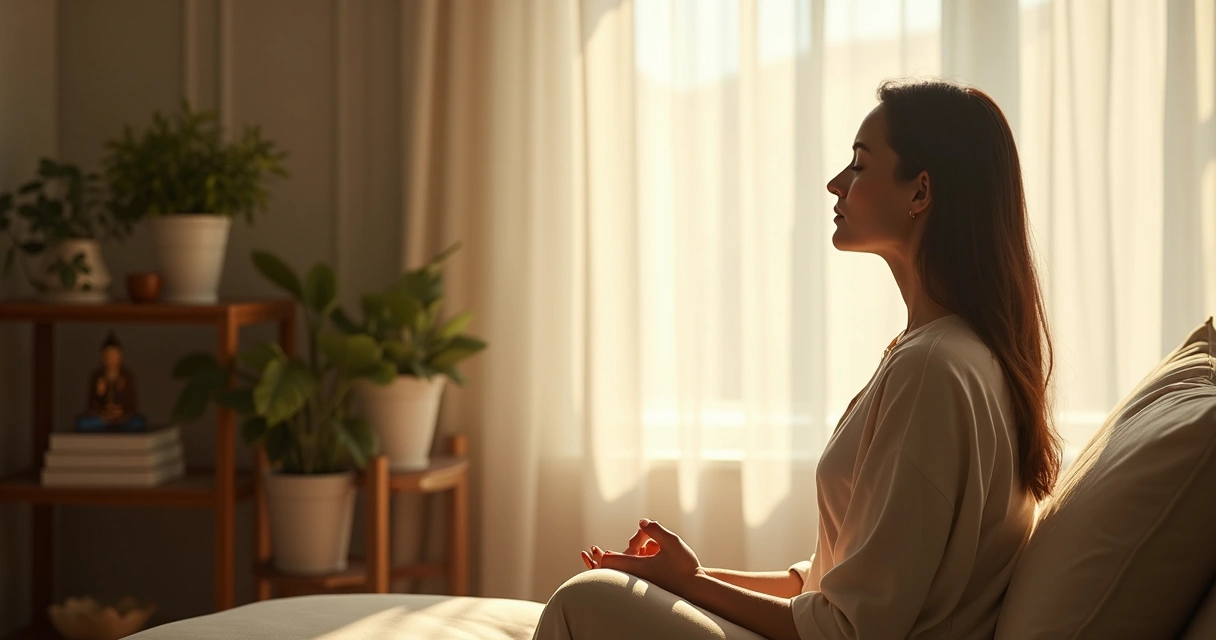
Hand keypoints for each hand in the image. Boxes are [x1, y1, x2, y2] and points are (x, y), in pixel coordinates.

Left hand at [579, 519, 703, 595]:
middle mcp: (637, 578)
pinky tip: (631, 565)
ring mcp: (642, 584)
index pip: (609, 563)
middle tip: (587, 553)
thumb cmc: (685, 567)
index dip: (599, 556)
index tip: (593, 549)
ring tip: (604, 556)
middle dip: (599, 562)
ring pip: (620, 575)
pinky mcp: (648, 587)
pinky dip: (625, 570)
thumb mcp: (672, 542)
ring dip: (614, 564)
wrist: (696, 589)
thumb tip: (641, 521)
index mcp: (637, 567)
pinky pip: (630, 579)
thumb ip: (656, 530)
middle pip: (610, 572)